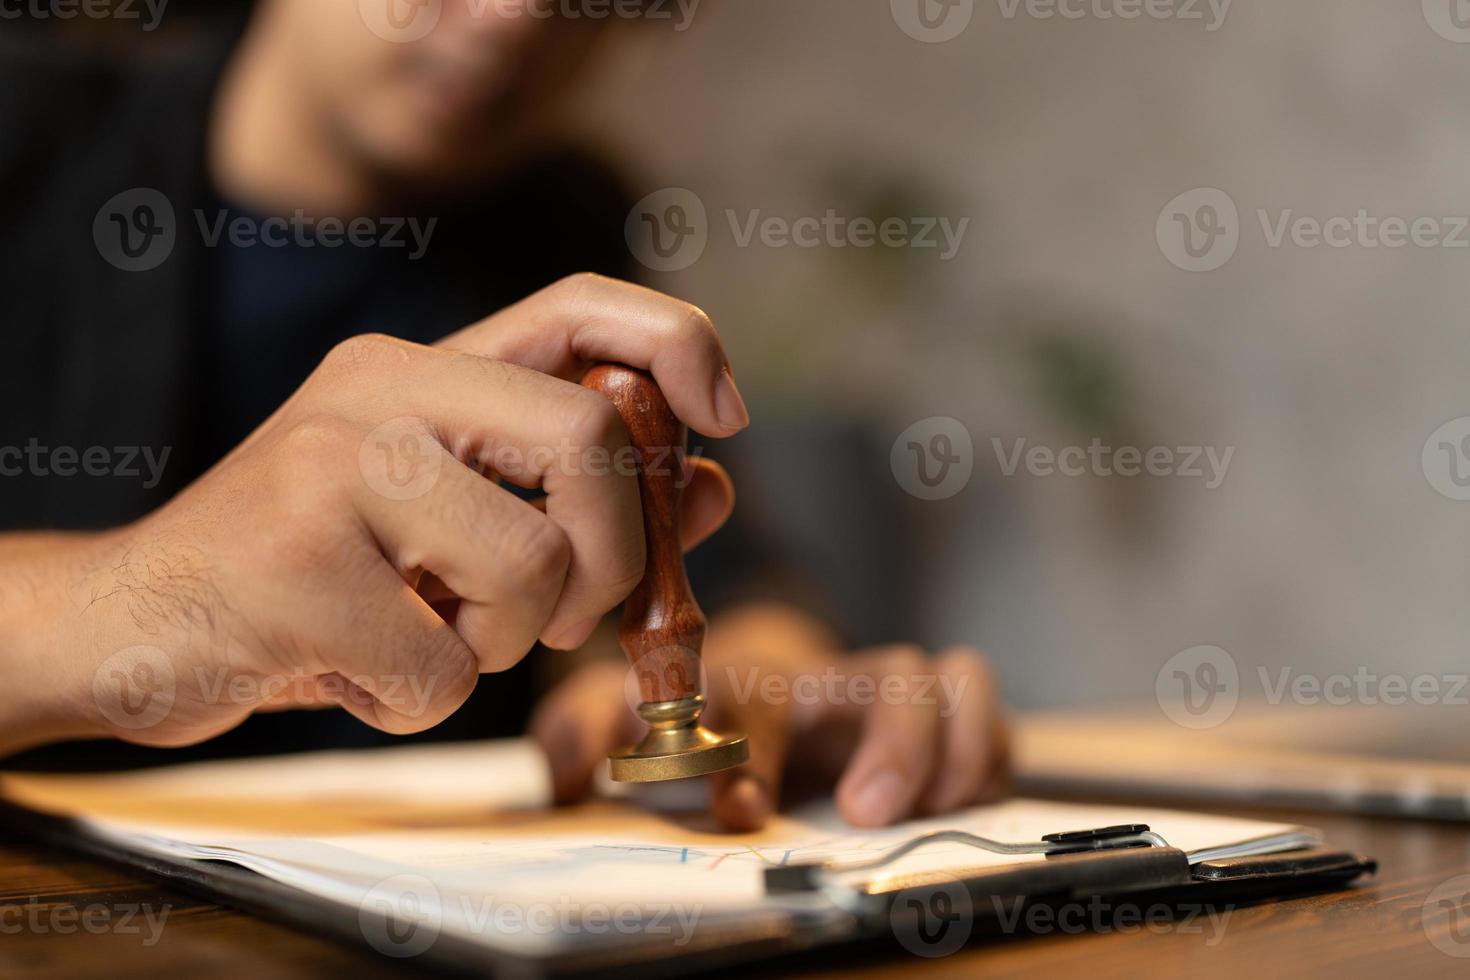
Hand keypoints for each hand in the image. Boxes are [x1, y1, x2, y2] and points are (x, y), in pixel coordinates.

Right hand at [5, 274, 747, 751]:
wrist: (129, 621)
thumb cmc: (310, 575)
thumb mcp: (444, 520)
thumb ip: (571, 497)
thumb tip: (708, 488)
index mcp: (418, 368)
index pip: (581, 303)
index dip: (679, 343)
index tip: (723, 418)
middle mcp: (377, 392)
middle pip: (590, 435)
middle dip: (614, 554)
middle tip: (568, 614)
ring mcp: (329, 470)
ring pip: (529, 567)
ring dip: (500, 644)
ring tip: (422, 637)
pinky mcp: (293, 568)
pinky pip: (443, 673)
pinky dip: (417, 702)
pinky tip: (350, 671)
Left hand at [530, 603, 1007, 830]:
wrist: (751, 685)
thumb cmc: (688, 712)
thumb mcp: (619, 718)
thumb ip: (580, 734)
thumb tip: (562, 773)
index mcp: (748, 682)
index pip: (757, 701)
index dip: (754, 754)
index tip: (742, 811)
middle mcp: (827, 682)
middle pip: (886, 673)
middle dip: (890, 742)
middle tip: (867, 813)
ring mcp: (885, 695)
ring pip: (943, 679)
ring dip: (948, 743)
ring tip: (932, 806)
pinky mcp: (933, 720)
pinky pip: (981, 708)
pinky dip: (985, 746)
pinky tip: (963, 798)